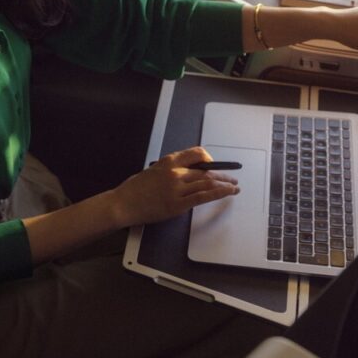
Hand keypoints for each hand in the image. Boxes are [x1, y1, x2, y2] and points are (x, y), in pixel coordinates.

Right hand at [104, 146, 239, 227]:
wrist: (123, 204)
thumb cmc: (135, 188)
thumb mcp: (153, 171)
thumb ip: (172, 170)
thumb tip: (190, 173)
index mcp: (169, 161)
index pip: (197, 153)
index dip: (210, 159)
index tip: (215, 165)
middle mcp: (175, 172)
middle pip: (206, 171)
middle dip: (222, 175)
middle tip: (232, 179)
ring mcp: (177, 189)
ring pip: (208, 183)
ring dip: (225, 184)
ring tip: (234, 187)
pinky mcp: (178, 204)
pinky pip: (203, 197)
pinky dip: (219, 193)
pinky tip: (228, 193)